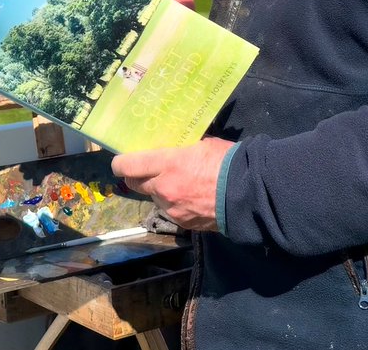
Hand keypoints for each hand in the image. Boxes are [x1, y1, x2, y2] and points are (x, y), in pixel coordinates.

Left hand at [111, 137, 232, 231]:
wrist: (247, 194)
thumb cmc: (227, 162)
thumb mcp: (202, 144)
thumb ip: (182, 148)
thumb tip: (173, 145)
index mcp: (167, 164)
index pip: (128, 166)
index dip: (119, 163)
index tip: (119, 161)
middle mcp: (164, 188)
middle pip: (135, 184)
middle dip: (137, 177)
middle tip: (145, 170)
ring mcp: (172, 208)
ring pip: (154, 198)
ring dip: (159, 191)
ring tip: (177, 183)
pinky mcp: (183, 223)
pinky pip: (170, 211)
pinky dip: (175, 204)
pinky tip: (190, 198)